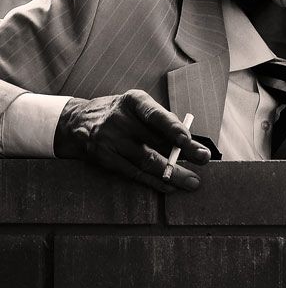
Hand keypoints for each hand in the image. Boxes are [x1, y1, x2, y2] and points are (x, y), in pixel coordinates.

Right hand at [54, 89, 210, 191]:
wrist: (78, 122)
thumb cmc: (121, 114)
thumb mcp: (138, 107)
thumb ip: (161, 122)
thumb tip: (190, 145)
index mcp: (134, 101)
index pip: (155, 114)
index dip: (171, 127)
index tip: (187, 139)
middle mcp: (120, 119)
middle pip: (155, 140)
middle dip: (183, 152)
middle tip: (204, 159)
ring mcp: (110, 140)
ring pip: (146, 160)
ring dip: (172, 173)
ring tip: (192, 181)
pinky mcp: (105, 158)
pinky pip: (134, 173)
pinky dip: (154, 181)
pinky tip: (170, 186)